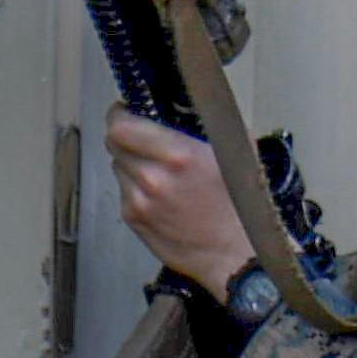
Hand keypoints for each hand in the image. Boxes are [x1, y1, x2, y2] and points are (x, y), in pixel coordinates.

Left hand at [107, 111, 252, 299]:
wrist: (236, 255)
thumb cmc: (242, 204)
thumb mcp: (235, 151)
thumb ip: (205, 124)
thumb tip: (185, 103)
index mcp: (177, 155)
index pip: (120, 126)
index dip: (120, 115)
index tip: (129, 113)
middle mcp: (152, 178)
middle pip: (114, 144)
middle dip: (128, 138)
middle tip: (145, 140)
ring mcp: (139, 202)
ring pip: (118, 168)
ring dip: (132, 165)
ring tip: (159, 173)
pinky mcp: (135, 221)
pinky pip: (124, 192)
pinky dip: (136, 189)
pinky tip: (161, 196)